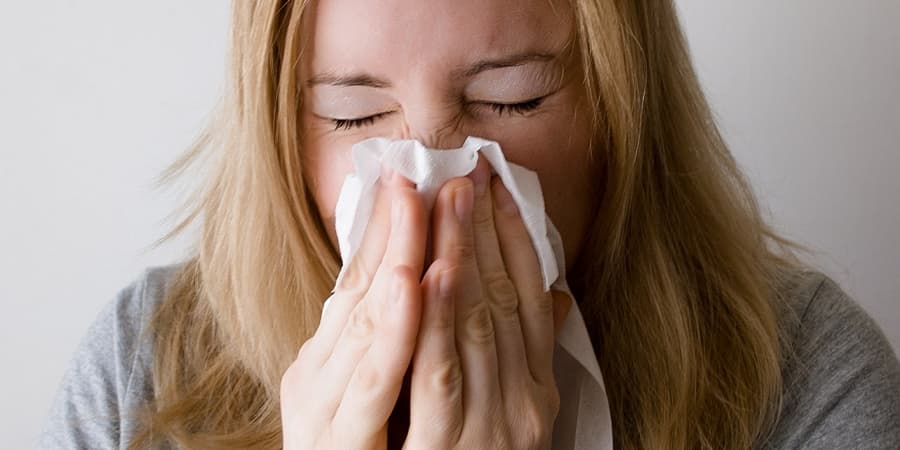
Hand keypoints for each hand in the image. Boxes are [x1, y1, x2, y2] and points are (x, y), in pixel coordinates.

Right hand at [281, 171, 425, 449]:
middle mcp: (316, 375)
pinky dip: (397, 330)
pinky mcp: (342, 441)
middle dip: (398, 228)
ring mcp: (324, 407)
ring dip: (398, 258)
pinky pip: (376, 382)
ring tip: (420, 205)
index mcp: (326, 359)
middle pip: (361, 290)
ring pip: (366, 324)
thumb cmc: (357, 448)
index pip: (358, 281)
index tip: (410, 177)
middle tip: (420, 169)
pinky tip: (417, 283)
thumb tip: (424, 287)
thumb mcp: (369, 390)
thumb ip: (393, 344)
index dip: (386, 227)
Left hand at [405, 160, 570, 448]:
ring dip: (461, 258)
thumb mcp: (509, 410)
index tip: (494, 184)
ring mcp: (493, 430)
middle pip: (504, 302)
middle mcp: (525, 405)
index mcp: (536, 390)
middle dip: (483, 232)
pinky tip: (427, 273)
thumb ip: (524, 354)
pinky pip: (441, 377)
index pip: (530, 297)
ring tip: (448, 200)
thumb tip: (550, 293)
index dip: (512, 237)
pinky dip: (438, 321)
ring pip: (476, 328)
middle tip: (465, 172)